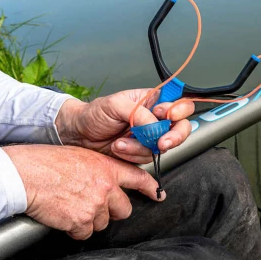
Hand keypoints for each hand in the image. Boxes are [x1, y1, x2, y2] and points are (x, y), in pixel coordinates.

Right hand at [3, 144, 160, 239]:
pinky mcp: (81, 221)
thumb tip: (108, 182)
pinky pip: (85, 233)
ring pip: (103, 223)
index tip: (158, 195)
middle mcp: (106, 187)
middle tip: (95, 205)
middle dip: (112, 211)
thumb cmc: (48, 162)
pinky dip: (76, 230)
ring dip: (91, 220)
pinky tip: (65, 217)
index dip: (151, 188)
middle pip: (124, 210)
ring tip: (73, 207)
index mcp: (108, 168)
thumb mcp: (83, 156)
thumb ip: (101, 169)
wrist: (26, 174)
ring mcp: (95, 206)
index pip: (139, 179)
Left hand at [55, 89, 194, 163]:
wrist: (78, 136)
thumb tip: (156, 124)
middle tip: (162, 142)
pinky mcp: (142, 152)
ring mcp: (151, 137)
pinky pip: (148, 158)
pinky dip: (133, 155)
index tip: (166, 115)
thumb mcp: (115, 105)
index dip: (179, 110)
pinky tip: (120, 148)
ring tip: (121, 142)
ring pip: (163, 146)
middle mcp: (155, 119)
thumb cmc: (95, 114)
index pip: (179, 104)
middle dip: (174, 136)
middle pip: (182, 127)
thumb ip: (139, 113)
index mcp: (153, 101)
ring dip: (141, 147)